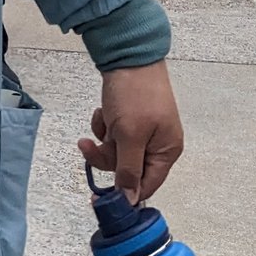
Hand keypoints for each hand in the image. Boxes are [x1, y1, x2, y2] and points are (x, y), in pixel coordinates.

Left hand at [79, 60, 183, 203]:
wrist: (128, 53)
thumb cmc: (134, 94)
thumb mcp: (129, 135)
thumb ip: (128, 170)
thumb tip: (131, 201)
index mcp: (166, 151)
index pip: (146, 185)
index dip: (124, 191)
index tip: (99, 195)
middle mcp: (159, 143)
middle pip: (128, 167)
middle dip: (107, 155)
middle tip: (88, 145)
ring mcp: (145, 129)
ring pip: (118, 149)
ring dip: (105, 138)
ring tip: (101, 119)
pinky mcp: (131, 116)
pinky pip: (115, 132)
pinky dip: (106, 124)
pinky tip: (103, 111)